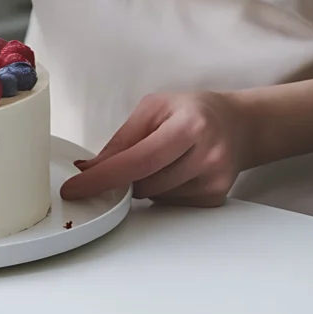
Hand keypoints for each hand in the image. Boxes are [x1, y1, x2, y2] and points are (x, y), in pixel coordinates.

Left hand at [59, 91, 252, 205]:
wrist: (238, 124)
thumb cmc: (192, 110)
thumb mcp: (154, 108)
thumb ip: (122, 139)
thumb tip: (88, 168)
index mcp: (189, 125)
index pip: (139, 159)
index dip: (103, 178)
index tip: (74, 189)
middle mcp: (207, 155)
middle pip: (145, 183)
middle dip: (125, 177)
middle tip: (130, 159)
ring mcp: (215, 180)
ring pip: (155, 197)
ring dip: (145, 184)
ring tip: (163, 158)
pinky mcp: (217, 198)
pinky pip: (171, 205)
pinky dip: (162, 191)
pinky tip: (176, 170)